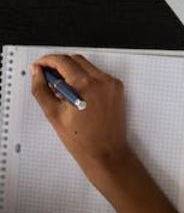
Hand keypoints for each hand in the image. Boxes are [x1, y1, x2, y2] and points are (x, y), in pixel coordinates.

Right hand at [31, 54, 132, 183]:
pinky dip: (86, 79)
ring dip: (73, 72)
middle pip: (76, 60)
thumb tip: (37, 72)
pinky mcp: (117, 89)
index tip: (40, 66)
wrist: (106, 152)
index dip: (47, 61)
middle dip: (60, 65)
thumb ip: (41, 88)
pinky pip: (98, 75)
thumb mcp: (53, 113)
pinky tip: (78, 95)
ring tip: (64, 91)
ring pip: (88, 66)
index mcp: (86, 85)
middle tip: (49, 79)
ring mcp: (112, 84)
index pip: (63, 61)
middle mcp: (102, 80)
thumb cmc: (81, 138)